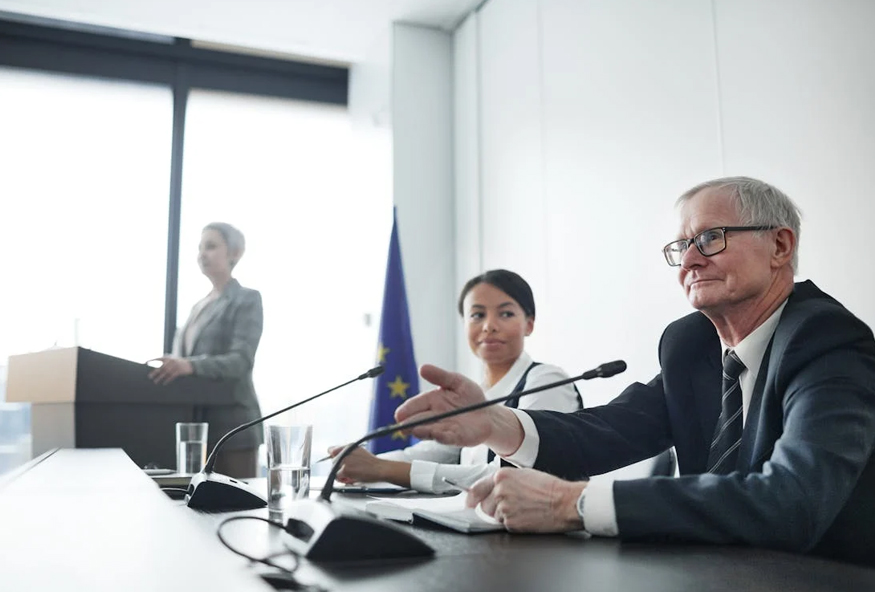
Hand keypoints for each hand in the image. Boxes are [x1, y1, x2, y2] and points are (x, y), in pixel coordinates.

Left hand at [148, 356, 193, 384]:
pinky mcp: (179, 371)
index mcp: (169, 358)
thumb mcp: (173, 359)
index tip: (146, 362)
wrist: (190, 364)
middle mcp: (171, 362)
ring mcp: (175, 366)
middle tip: (149, 376)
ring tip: (155, 382)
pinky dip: (168, 380)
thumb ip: (165, 362)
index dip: (152, 360)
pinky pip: (172, 376)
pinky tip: (164, 383)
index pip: (158, 358)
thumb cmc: (179, 362)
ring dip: (159, 378)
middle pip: (161, 368)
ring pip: (165, 373)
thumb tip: (156, 368)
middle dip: (154, 372)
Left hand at [327, 446, 411, 486]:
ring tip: (349, 476)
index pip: (332, 450)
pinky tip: (350, 479)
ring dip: (340, 474)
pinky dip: (342, 479)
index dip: (334, 457)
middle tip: (347, 472)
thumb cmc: (372, 463)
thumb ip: (348, 453)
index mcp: (349, 446)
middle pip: (333, 461)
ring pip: (334, 469)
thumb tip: (337, 457)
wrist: (380, 469)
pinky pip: (337, 476)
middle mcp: (346, 451)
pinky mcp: (345, 469)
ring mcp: (344, 460)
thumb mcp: (359, 452)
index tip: (337, 463)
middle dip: (338, 468)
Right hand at [394, 364, 522, 453]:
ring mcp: (444, 428)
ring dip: (422, 431)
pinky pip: (447, 438)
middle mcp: (435, 416)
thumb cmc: (471, 397)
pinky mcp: (455, 438)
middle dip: (409, 424)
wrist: (489, 414)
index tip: (399, 414)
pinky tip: (436, 434)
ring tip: (415, 430)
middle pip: (419, 420)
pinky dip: (441, 437)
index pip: (415, 405)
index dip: (406, 410)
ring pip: (429, 431)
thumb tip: (422, 368)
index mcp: (432, 400)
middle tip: (402, 426)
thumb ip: (440, 376)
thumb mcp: (457, 381)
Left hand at [466, 468, 585, 532]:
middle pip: (484, 505)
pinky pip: (505, 525)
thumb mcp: (523, 475)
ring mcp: (504, 508)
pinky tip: (526, 516)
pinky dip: (513, 523)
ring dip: (504, 515)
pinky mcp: (511, 523)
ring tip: (522, 509)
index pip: (477, 488)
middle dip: (493, 507)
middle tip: (511, 505)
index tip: (469, 502)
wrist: (564, 502)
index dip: (472, 497)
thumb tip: (492, 489)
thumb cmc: (548, 487)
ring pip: (495, 516)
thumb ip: (504, 481)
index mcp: (501, 477)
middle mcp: (500, 492)